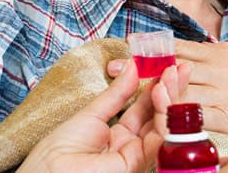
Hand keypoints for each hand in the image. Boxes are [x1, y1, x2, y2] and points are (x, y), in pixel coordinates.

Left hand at [18, 59, 189, 172]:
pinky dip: (163, 115)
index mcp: (118, 134)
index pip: (146, 108)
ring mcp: (136, 155)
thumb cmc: (59, 150)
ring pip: (163, 126)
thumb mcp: (91, 113)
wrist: (48, 171)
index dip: (158, 86)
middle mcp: (131, 145)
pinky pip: (158, 138)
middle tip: (179, 67)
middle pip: (159, 116)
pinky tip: (162, 94)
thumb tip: (133, 66)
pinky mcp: (137, 163)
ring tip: (171, 75)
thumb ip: (116, 93)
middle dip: (171, 90)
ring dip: (170, 98)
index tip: (168, 65)